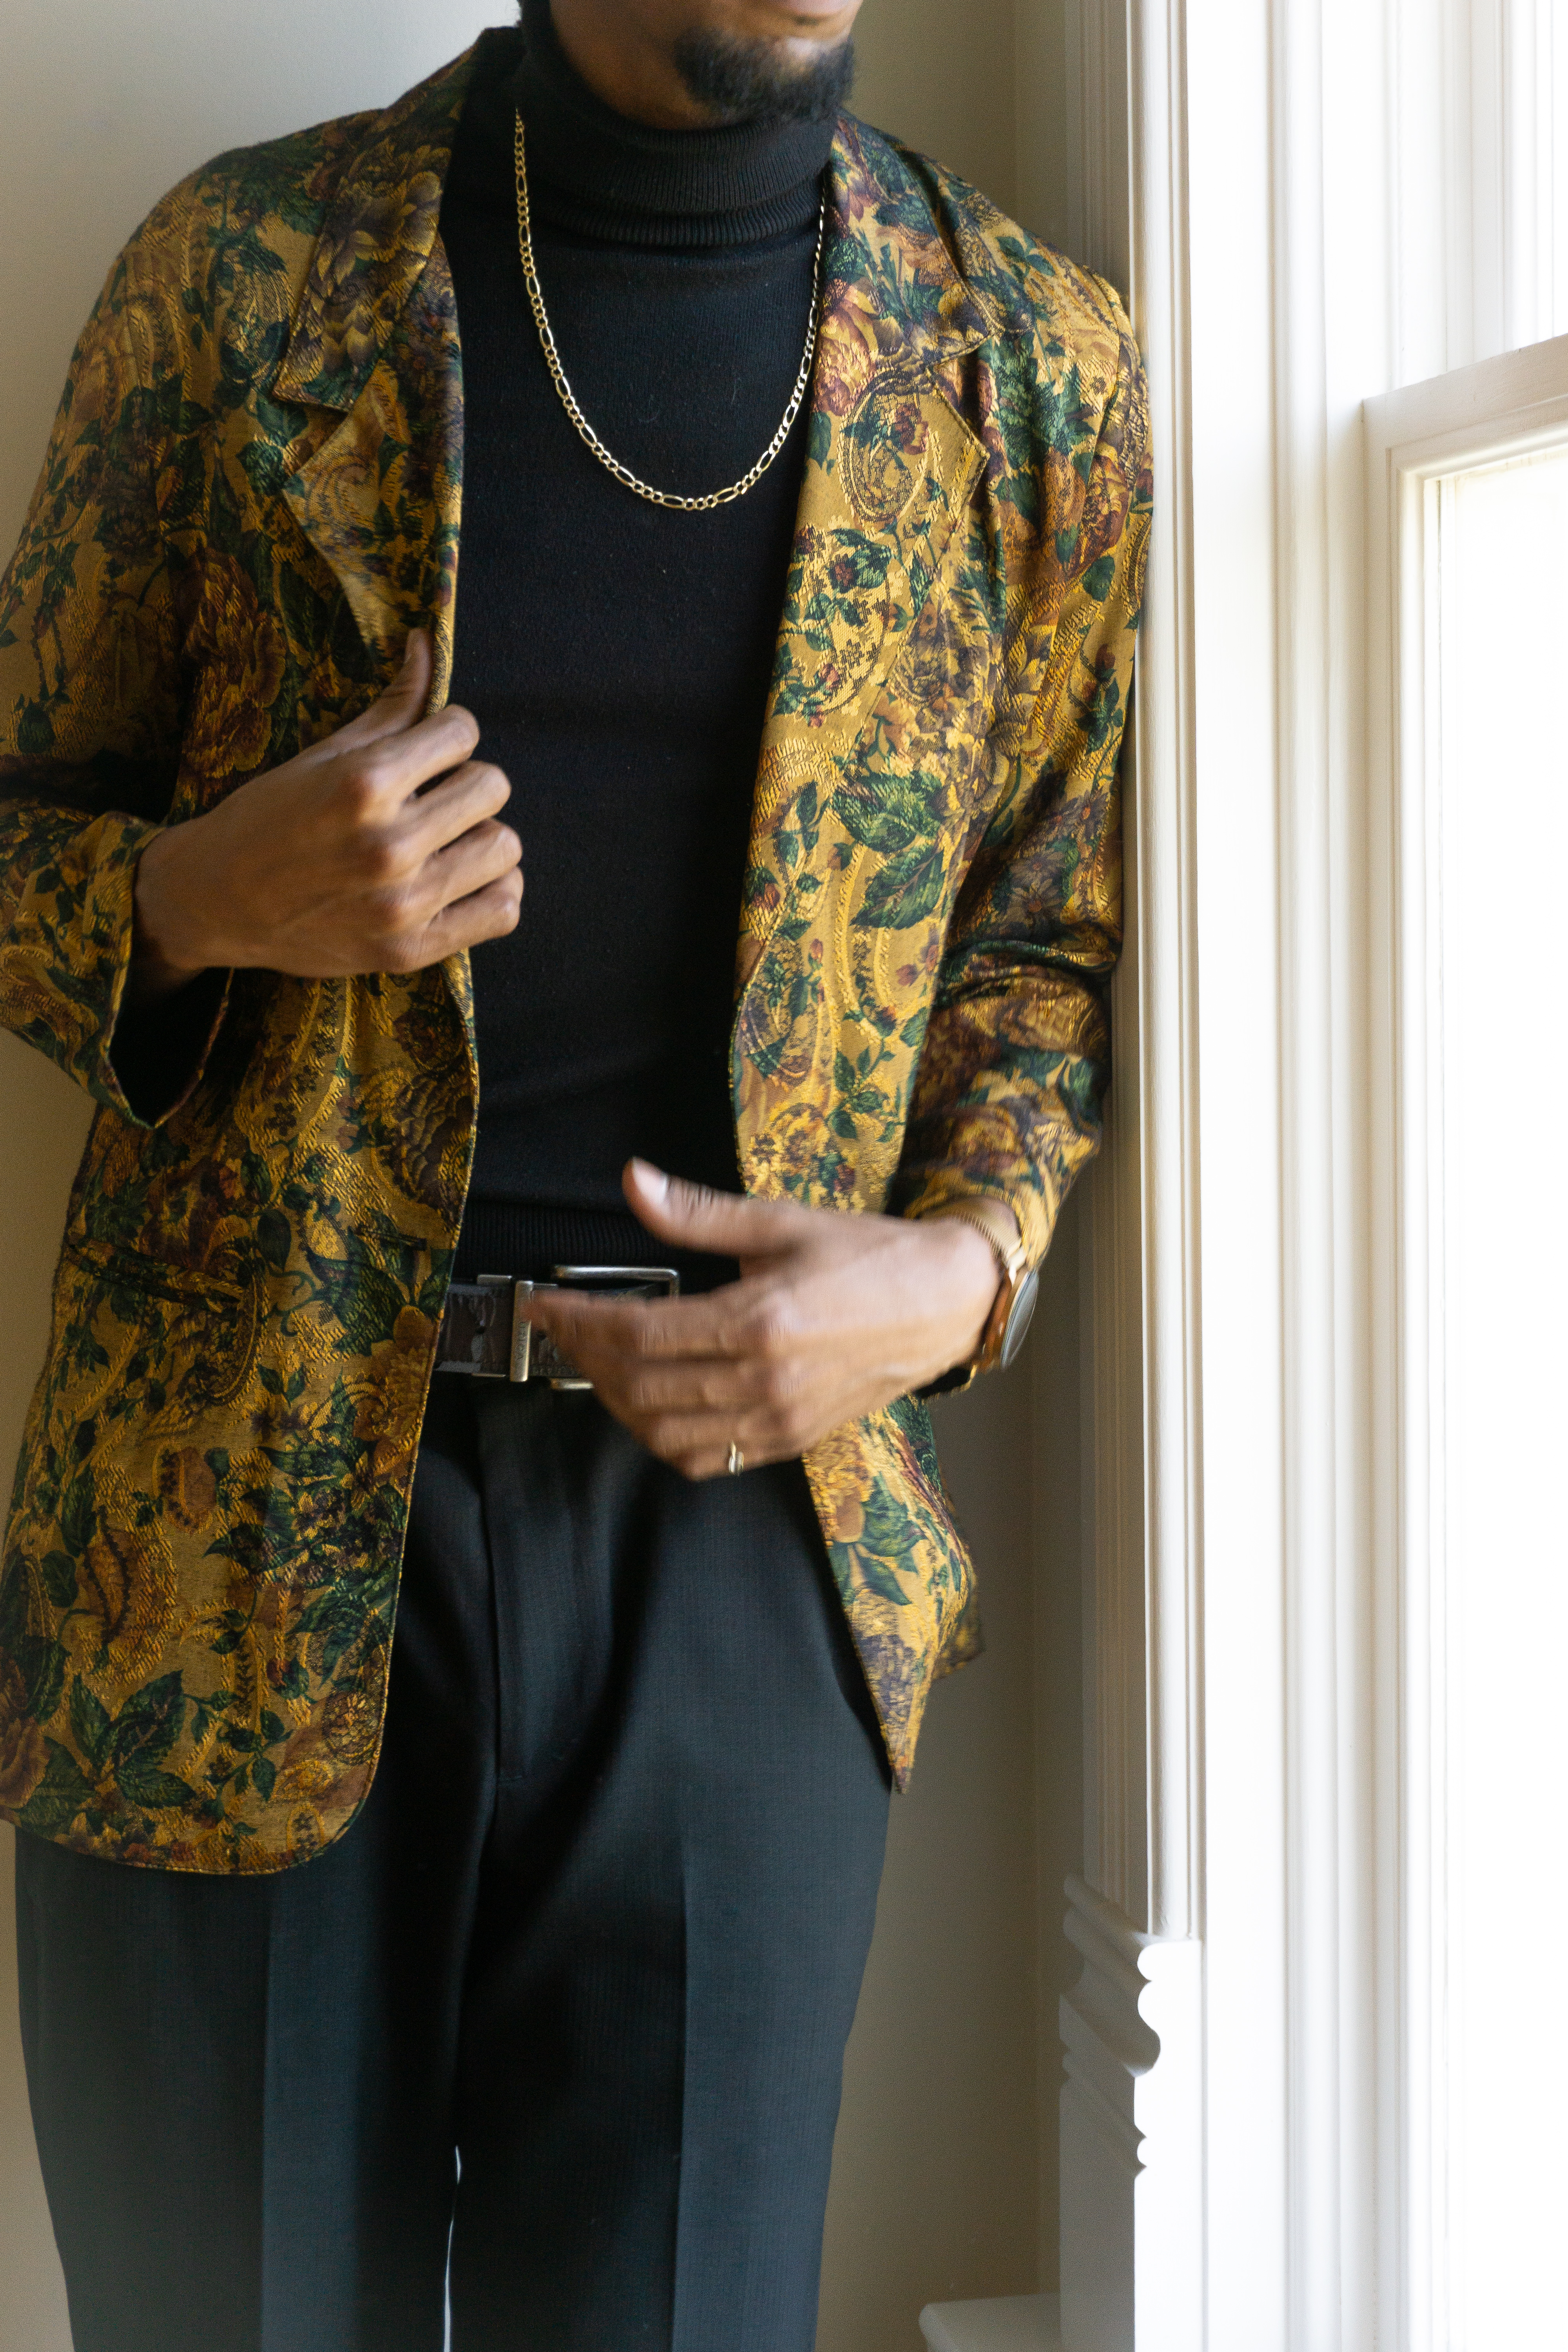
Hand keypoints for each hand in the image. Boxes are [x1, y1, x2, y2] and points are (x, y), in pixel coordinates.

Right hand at [130, 631, 521, 1000]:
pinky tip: (464, 879)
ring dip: (483, 835)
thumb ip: (390, 706)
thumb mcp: (324, 754)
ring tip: (447, 838)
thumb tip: (426, 641)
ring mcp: (402, 904)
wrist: (216, 900)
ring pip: (504, 847)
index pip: (463, 731)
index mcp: (364, 783)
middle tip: (434, 796)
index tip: (428, 750)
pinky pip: (503, 911)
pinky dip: (496, 891)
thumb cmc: (268, 817)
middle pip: (492, 786)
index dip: (448, 734)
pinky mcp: (410, 949)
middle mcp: (388, 845)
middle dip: (467, 781)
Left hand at [522, 1159, 1012, 1479]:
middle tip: (565, 1329)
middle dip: (586, 1359)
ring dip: (618, 1404)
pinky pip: (707, 1460)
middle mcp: (764, 1381)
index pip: (638, 1333)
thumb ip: (698, 1213)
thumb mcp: (781, 1221)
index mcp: (759, 1321)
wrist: (945, 1304)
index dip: (577, 1321)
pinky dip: (664, 1440)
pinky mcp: (791, 1440)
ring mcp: (778, 1420)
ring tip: (603, 1364)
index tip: (544, 1304)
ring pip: (664, 1433)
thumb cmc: (870, 1256)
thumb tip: (633, 1181)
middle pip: (640, 1388)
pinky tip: (652, 1404)